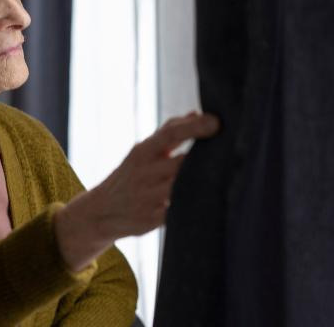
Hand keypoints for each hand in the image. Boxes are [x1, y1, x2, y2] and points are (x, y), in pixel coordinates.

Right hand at [55, 112, 220, 271]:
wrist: (100, 212)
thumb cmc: (130, 175)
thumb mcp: (142, 152)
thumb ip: (169, 132)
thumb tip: (197, 113)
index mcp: (142, 152)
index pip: (170, 133)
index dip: (195, 127)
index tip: (218, 122)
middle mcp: (143, 173)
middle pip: (183, 162)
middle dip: (207, 159)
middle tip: (233, 152)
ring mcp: (146, 198)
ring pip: (183, 188)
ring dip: (204, 182)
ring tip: (227, 176)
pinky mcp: (151, 220)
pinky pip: (179, 212)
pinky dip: (194, 205)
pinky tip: (211, 201)